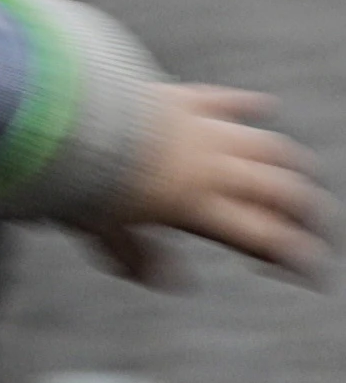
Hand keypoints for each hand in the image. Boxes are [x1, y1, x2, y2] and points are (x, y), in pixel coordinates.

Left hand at [81, 83, 325, 285]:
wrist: (68, 117)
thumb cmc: (79, 180)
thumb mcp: (99, 229)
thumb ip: (133, 255)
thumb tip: (170, 283)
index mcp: (197, 207)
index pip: (263, 236)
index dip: (293, 255)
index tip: (311, 270)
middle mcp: (212, 168)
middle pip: (279, 191)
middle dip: (305, 212)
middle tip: (314, 227)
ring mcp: (203, 130)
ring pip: (266, 147)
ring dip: (289, 164)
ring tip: (302, 178)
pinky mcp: (185, 99)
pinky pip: (225, 100)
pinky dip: (247, 105)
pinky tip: (265, 106)